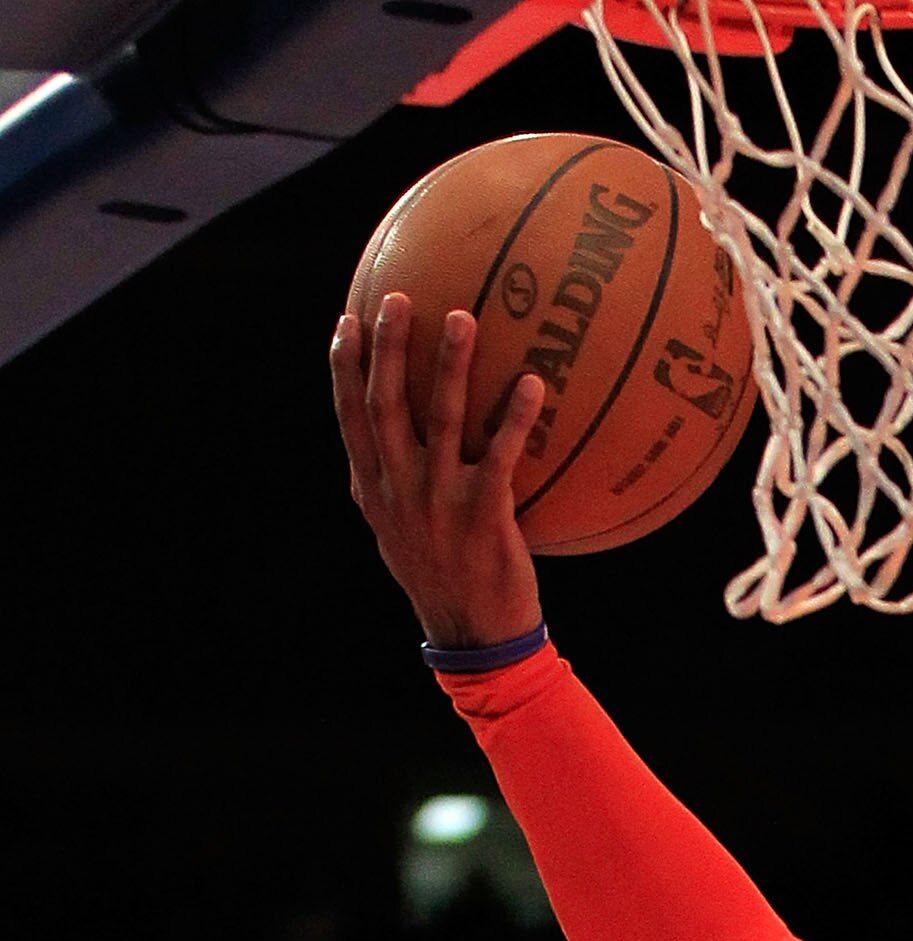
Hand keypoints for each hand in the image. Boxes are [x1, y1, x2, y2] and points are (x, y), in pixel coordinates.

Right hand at [329, 293, 546, 648]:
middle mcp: (398, 489)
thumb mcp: (400, 532)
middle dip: (388, 348)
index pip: (349, 417)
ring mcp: (438, 501)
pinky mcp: (483, 515)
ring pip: (441, 418)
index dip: (344, 367)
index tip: (348, 320)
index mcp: (374, 489)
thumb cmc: (442, 577)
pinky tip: (533, 383)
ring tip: (463, 317)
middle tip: (399, 299)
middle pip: (385, 404)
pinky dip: (515, 417)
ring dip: (450, 364)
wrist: (471, 634)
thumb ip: (393, 485)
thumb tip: (394, 444)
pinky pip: (502, 455)